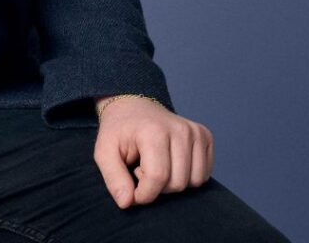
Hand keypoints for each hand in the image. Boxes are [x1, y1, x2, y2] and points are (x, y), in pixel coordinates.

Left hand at [92, 95, 213, 207]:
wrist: (132, 106)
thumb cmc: (118, 131)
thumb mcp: (104, 151)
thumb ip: (113, 178)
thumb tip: (126, 203)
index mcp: (153, 131)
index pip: (157, 178)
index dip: (144, 193)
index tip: (132, 187)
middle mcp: (179, 129)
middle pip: (177, 183)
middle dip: (157, 186)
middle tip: (142, 168)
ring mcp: (195, 132)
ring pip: (193, 182)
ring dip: (173, 182)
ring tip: (156, 164)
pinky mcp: (205, 136)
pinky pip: (203, 174)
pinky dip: (187, 176)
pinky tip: (171, 162)